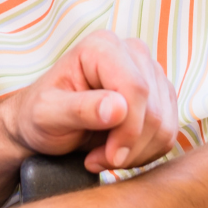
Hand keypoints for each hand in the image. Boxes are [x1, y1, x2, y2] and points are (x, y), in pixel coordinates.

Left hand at [0, 30, 179, 171]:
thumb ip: (79, 109)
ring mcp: (149, 74)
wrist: (43, 127)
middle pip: (154, 109)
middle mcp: (132, 52)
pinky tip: (117, 153)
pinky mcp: (159, 97)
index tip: (108, 156)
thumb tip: (118, 108)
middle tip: (98, 160)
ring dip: (137, 152)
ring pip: (166, 125)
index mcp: (102, 47)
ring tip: (103, 157)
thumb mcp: (47, 115)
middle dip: (130, 145)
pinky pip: (168, 133)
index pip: (136, 89)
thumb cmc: (39, 116)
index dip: (128, 129)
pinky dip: (145, 152)